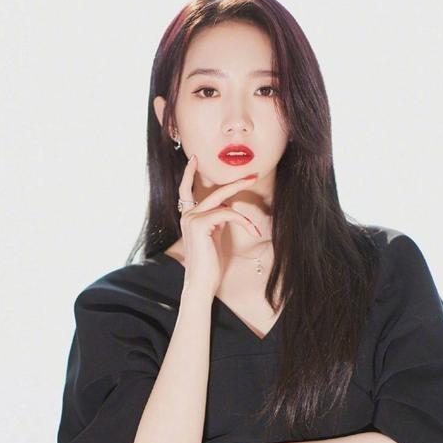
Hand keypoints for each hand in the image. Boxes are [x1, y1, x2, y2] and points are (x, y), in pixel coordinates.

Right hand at [178, 154, 261, 296]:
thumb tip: (227, 208)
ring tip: (256, 219)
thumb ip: (217, 220)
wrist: (202, 283)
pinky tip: (253, 232)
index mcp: (189, 217)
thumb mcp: (215, 237)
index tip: (194, 159)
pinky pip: (228, 213)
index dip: (189, 174)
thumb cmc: (210, 264)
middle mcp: (187, 215)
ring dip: (243, 208)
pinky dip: (243, 222)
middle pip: (213, 191)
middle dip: (235, 183)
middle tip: (252, 175)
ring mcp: (192, 218)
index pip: (185, 190)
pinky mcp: (200, 223)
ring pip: (223, 201)